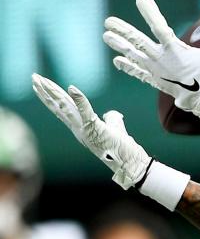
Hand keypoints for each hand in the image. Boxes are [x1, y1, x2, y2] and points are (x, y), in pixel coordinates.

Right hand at [31, 74, 150, 188]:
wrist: (127, 161)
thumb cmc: (120, 147)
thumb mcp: (115, 128)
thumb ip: (111, 119)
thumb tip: (111, 113)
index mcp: (80, 126)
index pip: (62, 108)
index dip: (51, 97)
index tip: (39, 85)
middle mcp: (78, 127)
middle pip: (59, 105)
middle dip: (45, 91)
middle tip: (34, 77)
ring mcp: (84, 128)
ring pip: (65, 107)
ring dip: (53, 92)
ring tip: (40, 81)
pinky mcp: (94, 128)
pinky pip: (85, 111)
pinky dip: (79, 99)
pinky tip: (71, 88)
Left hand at [103, 0, 199, 125]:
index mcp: (176, 52)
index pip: (159, 27)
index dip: (150, 13)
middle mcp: (162, 62)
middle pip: (138, 43)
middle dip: (123, 31)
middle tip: (108, 21)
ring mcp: (159, 73)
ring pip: (135, 57)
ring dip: (120, 46)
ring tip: (106, 36)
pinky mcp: (160, 83)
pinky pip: (140, 74)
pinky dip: (128, 67)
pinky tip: (117, 61)